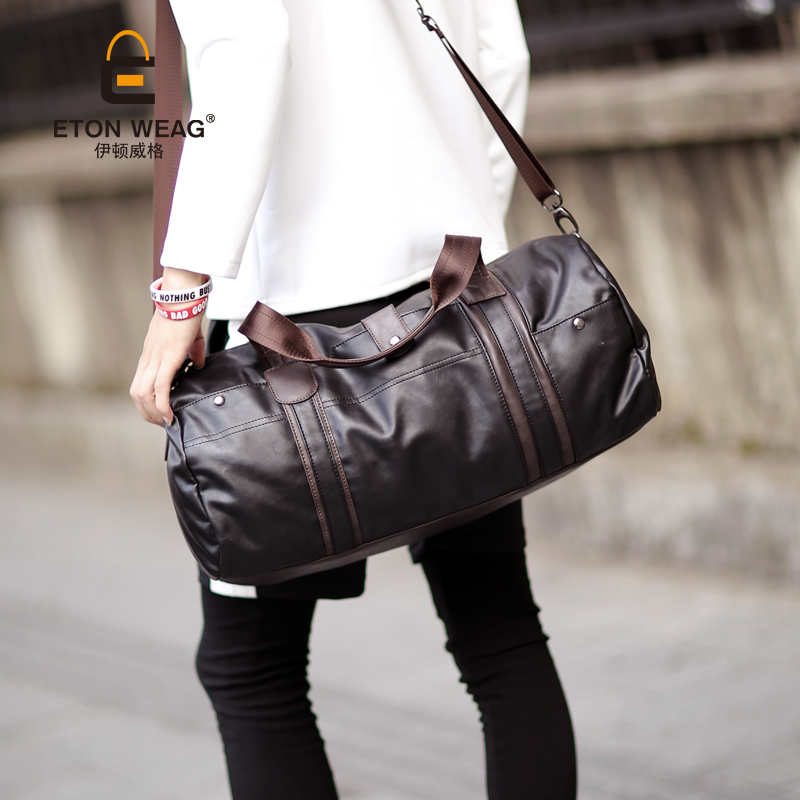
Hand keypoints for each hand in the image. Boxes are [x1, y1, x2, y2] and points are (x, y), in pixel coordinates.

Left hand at [130, 268, 208, 425]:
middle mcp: (149, 358)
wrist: (183, 296)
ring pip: (143, 394)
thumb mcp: (189, 337)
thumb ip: (192, 352)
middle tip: (162, 423)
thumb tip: (197, 364)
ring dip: (153, 413)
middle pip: (136, 394)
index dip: (147, 403)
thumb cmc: (185, 311)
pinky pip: (160, 387)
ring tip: (166, 422)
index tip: (160, 413)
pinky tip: (169, 415)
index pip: (140, 384)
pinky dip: (162, 404)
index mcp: (151, 354)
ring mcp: (156, 358)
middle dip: (147, 413)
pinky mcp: (167, 358)